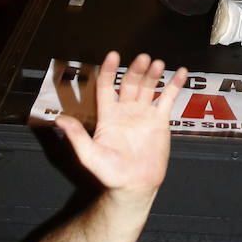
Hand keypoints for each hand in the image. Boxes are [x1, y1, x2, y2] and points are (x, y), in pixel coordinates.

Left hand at [55, 52, 186, 194]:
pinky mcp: (160, 121)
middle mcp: (126, 111)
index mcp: (108, 115)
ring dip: (153, 74)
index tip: (112, 55)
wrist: (135, 186)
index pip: (106, 86)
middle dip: (135, 70)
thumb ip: (77, 136)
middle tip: (142, 59)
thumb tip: (59, 120)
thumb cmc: (110, 174)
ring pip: (148, 87)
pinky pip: (168, 99)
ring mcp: (144, 114)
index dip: (108, 70)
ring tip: (158, 64)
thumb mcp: (90, 156)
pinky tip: (182, 72)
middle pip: (129, 83)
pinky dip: (175, 85)